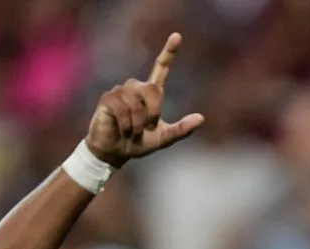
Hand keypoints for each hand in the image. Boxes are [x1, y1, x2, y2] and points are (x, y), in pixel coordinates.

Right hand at [85, 33, 203, 166]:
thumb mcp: (164, 138)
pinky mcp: (108, 98)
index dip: (169, 52)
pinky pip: (123, 108)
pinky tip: (124, 130)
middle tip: (147, 128)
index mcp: (151, 93)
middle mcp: (136, 87)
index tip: (177, 36)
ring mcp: (121, 91)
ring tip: (133, 132)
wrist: (115, 152)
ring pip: (137, 102)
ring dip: (138, 123)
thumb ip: (182, 129)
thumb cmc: (139, 143)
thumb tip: (201, 118)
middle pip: (153, 90)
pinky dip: (127, 124)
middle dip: (153, 113)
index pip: (161, 68)